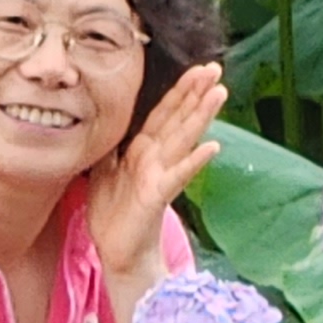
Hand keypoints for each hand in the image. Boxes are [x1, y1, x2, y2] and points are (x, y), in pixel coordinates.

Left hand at [89, 60, 226, 280]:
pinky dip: (194, 161)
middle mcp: (156, 158)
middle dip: (196, 93)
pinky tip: (213, 147)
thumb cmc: (112, 214)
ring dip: (202, 116)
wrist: (117, 254)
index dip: (179, 90)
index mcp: (143, 150)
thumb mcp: (103, 171)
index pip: (163, 113)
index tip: (196, 68)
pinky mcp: (158, 195)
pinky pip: (178, 175)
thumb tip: (106, 120)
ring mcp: (160, 175)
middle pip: (179, 118)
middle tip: (215, 68)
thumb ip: (111, 146)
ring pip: (183, 139)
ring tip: (220, 93)